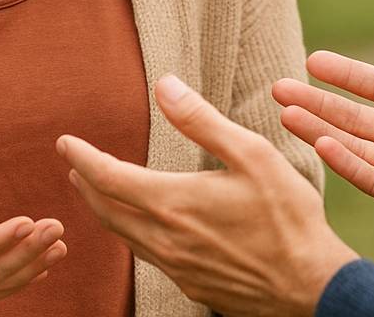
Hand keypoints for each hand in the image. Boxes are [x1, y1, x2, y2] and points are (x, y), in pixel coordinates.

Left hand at [58, 76, 358, 316]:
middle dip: (84, 184)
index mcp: (174, 202)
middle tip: (72, 164)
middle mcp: (164, 238)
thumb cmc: (287, 217)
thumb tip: (165, 86)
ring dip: (103, 209)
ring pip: (122, 236)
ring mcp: (175, 266)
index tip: (64, 142)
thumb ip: (202, 121)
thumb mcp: (252, 155)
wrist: (309, 286)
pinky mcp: (189, 284)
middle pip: (106, 209)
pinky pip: (145, 255)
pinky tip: (140, 226)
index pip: (108, 177)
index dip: (82, 157)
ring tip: (96, 191)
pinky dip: (128, 233)